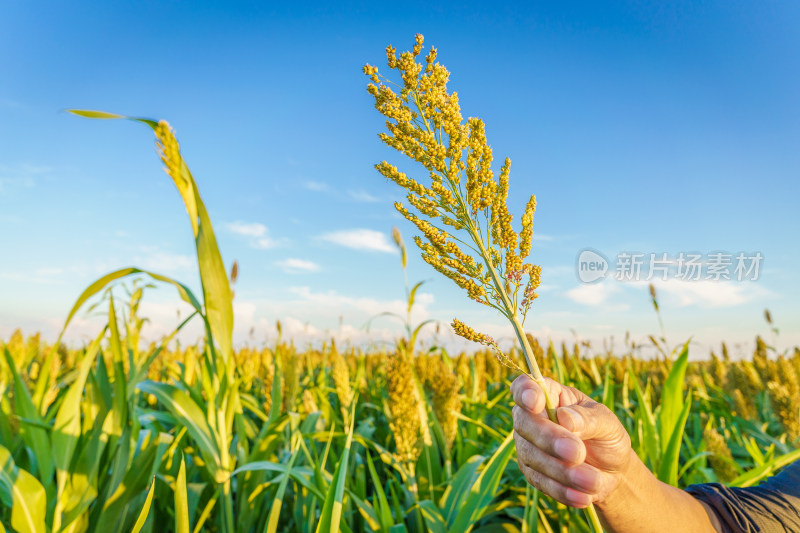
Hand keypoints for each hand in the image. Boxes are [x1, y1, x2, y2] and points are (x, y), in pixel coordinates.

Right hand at [511, 375, 632, 508]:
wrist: (611, 471)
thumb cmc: (606, 437)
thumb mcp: (607, 423)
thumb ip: (588, 419)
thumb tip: (565, 418)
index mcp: (550, 395)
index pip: (525, 387)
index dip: (525, 392)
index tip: (536, 402)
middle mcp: (531, 418)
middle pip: (525, 423)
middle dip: (549, 439)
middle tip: (577, 453)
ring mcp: (527, 446)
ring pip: (532, 456)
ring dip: (562, 471)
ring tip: (593, 480)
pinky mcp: (532, 473)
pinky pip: (541, 482)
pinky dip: (563, 490)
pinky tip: (583, 496)